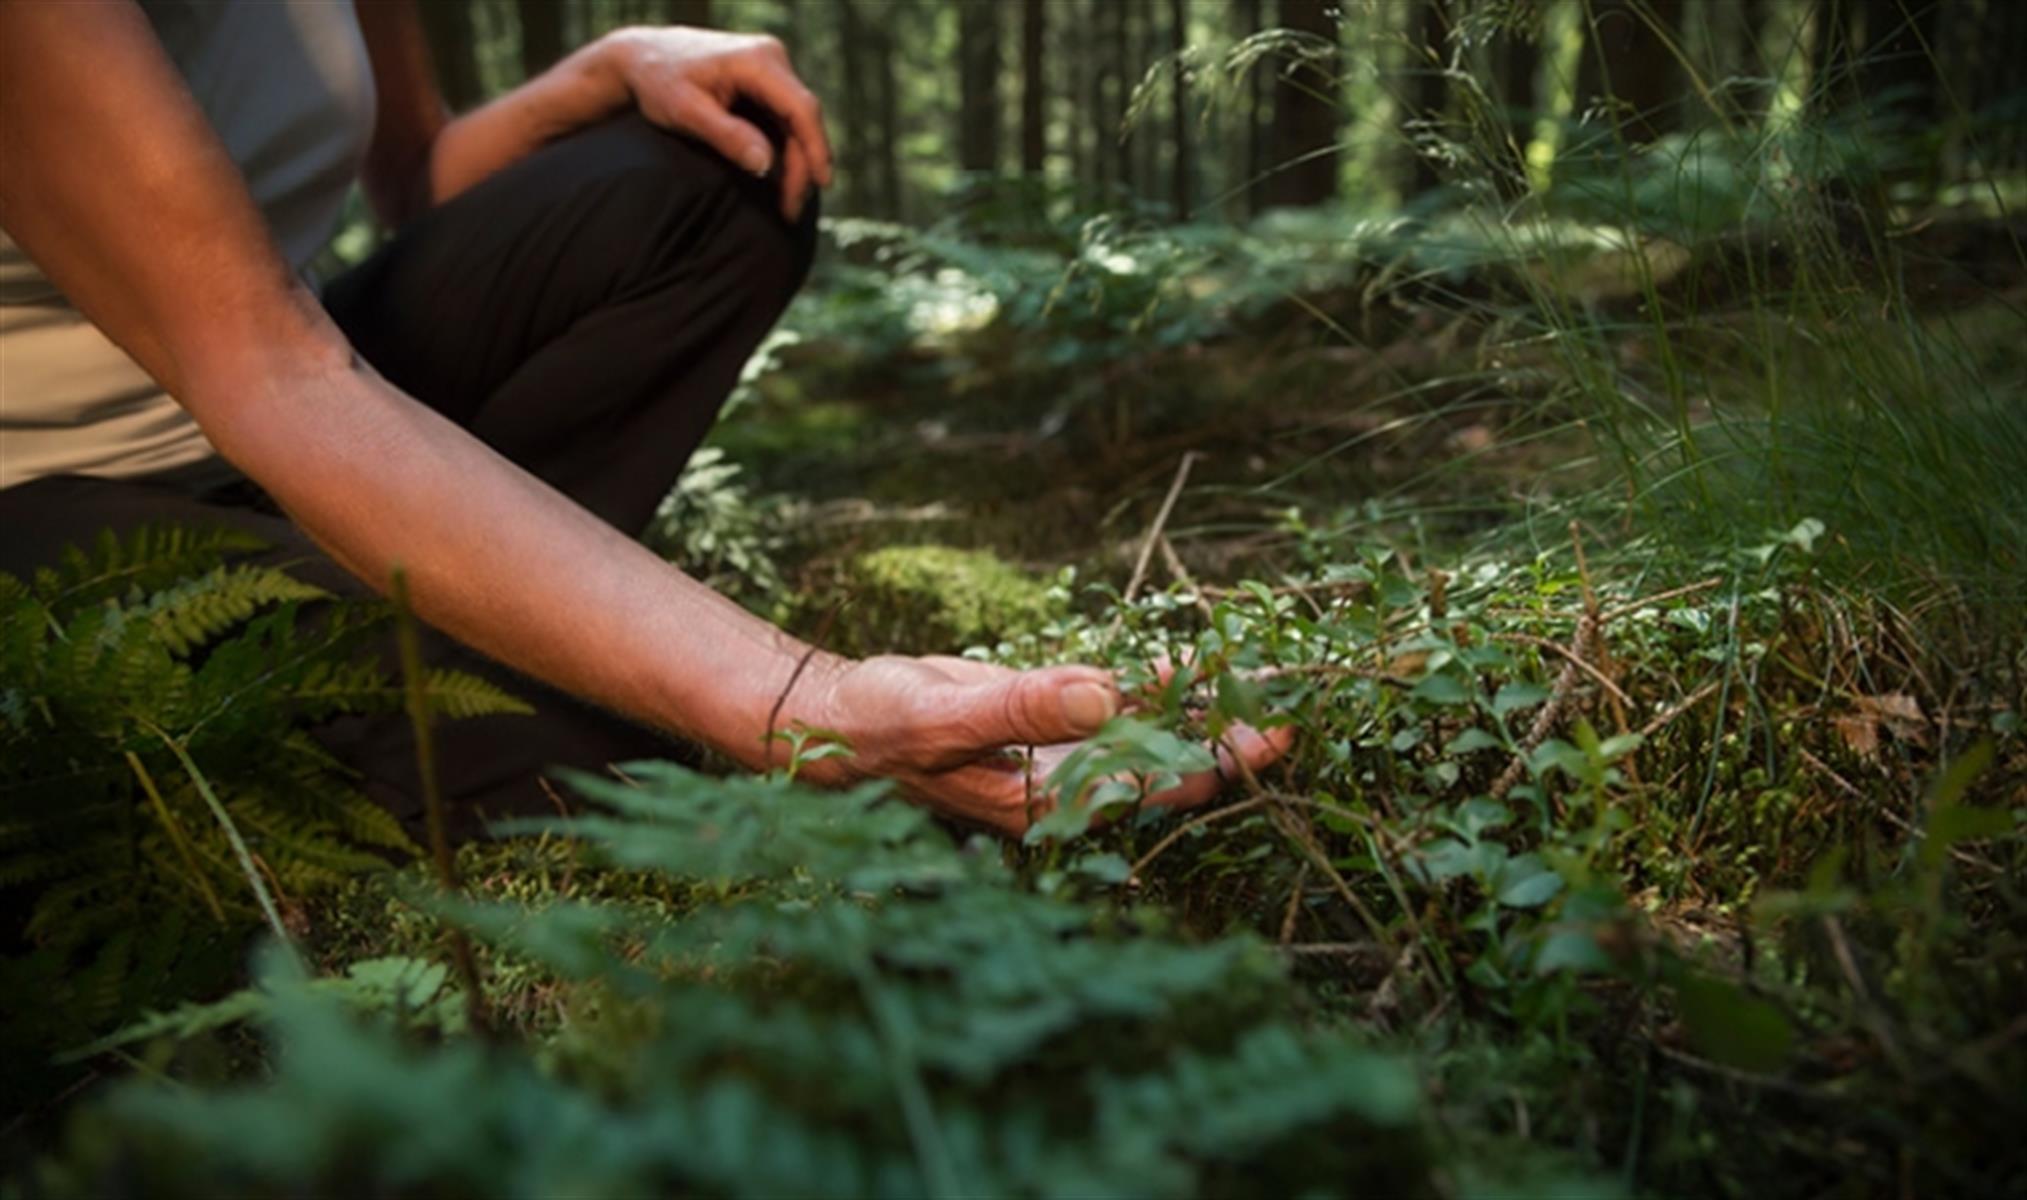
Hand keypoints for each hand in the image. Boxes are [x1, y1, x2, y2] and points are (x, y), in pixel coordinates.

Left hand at [601, 25, 831, 220]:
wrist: (642, 57)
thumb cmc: (658, 81)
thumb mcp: (686, 112)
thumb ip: (727, 136)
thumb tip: (766, 166)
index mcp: (757, 61)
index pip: (800, 108)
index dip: (816, 148)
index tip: (822, 185)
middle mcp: (771, 59)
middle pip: (802, 119)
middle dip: (803, 167)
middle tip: (791, 211)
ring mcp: (770, 69)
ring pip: (796, 123)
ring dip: (795, 163)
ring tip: (787, 204)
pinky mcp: (765, 83)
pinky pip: (784, 120)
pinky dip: (785, 150)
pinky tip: (780, 180)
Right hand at [792, 656, 1293, 836]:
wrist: (840, 719)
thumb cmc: (880, 728)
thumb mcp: (943, 716)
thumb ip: (1022, 708)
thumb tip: (1106, 694)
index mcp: (1052, 801)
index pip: (1161, 790)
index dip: (1223, 760)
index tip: (1277, 726)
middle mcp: (1070, 785)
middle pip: (1176, 768)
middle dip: (1236, 736)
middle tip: (1302, 698)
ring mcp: (1066, 754)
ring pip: (1156, 735)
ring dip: (1208, 709)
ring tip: (1270, 676)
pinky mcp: (1054, 722)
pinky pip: (1124, 706)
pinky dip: (1161, 686)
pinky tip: (1201, 662)